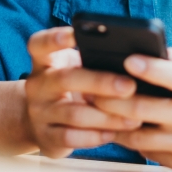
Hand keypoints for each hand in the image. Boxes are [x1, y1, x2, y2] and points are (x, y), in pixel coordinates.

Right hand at [24, 27, 141, 157]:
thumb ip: (92, 61)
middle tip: (130, 86)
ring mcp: (38, 113)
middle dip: (100, 82)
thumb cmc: (69, 87)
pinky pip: (71, 138)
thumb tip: (133, 58)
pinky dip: (95, 136)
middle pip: (65, 79)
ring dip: (107, 116)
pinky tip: (114, 133)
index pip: (40, 44)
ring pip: (74, 114)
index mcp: (44, 62)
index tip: (76, 33)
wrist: (40, 121)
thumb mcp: (74, 68)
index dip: (55, 38)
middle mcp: (37, 85)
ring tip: (134, 117)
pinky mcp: (45, 137)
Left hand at [92, 48, 171, 171]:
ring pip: (138, 134)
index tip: (127, 59)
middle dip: (110, 98)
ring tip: (94, 108)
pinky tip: (113, 127)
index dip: (149, 68)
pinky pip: (145, 150)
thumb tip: (144, 47)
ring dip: (111, 121)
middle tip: (91, 88)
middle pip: (143, 109)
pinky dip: (126, 138)